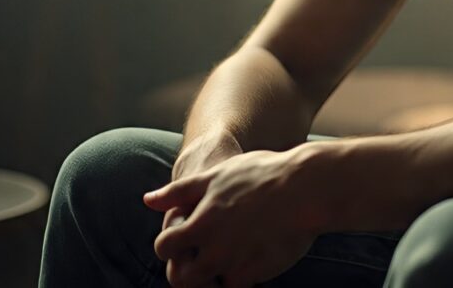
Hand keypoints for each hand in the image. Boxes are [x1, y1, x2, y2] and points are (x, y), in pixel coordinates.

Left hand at [144, 146, 319, 287]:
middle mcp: (212, 248)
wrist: (305, 189)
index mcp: (200, 222)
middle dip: (188, 269)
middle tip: (204, 255)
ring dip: (212, 278)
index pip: (164, 247)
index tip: (186, 235)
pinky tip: (250, 262)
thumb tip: (147, 201)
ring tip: (227, 259)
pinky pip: (236, 287)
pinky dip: (239, 279)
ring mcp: (232, 264)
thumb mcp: (216, 176)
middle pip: (181, 277)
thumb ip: (179, 192)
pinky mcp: (253, 276)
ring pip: (207, 286)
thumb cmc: (261, 176)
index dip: (171, 243)